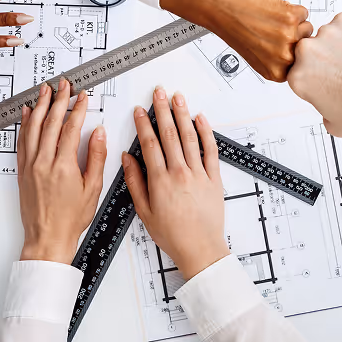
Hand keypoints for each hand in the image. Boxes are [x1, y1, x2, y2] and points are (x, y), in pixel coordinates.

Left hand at [17, 80, 106, 263]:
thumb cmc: (71, 218)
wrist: (47, 238)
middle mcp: (43, 162)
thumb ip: (96, 157)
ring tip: (45, 90)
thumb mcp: (93, 188)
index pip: (71, 128)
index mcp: (63, 166)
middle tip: (64, 84)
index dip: (78, 109)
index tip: (83, 96)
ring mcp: (30, 165)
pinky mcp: (22, 170)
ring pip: (33, 128)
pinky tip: (28, 113)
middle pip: (51, 122)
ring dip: (39, 106)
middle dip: (58, 100)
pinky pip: (22, 141)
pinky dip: (25, 124)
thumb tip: (98, 133)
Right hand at [122, 88, 228, 279]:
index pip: (150, 144)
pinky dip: (206, 132)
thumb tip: (127, 159)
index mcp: (160, 180)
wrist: (199, 249)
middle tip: (158, 92)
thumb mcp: (144, 211)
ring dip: (183, 115)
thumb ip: (135, 182)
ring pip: (190, 137)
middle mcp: (180, 172)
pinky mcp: (215, 177)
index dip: (143, 124)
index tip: (139, 110)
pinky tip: (201, 118)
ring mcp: (199, 173)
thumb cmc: (172, 234)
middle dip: (162, 110)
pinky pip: (211, 150)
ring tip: (178, 98)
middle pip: (170, 134)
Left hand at [160, 0, 311, 81]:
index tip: (281, 45)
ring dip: (293, 21)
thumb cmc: (230, 27)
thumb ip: (277, 60)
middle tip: (273, 30)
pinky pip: (303, 12)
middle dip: (294, 36)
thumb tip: (299, 53)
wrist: (217, 5)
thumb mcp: (255, 55)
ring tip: (271, 19)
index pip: (300, 65)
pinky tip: (272, 10)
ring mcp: (289, 37)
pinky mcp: (291, 17)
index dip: (291, 51)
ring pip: (307, 28)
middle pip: (306, 47)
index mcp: (276, 72)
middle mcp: (283, 58)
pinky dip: (290, 7)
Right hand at [288, 12, 341, 136]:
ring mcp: (328, 33)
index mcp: (299, 76)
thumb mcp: (334, 123)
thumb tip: (324, 102)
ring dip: (341, 44)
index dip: (314, 74)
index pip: (299, 69)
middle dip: (325, 58)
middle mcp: (308, 52)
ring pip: (330, 34)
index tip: (326, 76)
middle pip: (311, 49)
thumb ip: (321, 108)